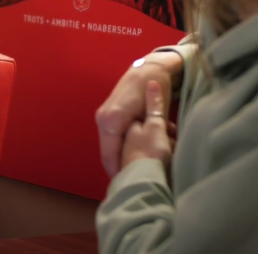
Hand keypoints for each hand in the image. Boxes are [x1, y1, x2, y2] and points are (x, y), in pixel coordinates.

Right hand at [96, 51, 182, 176]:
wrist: (148, 69)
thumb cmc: (155, 89)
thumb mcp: (154, 114)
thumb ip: (147, 137)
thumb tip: (144, 160)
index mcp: (112, 121)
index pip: (110, 156)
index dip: (120, 174)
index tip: (131, 188)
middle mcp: (103, 120)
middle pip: (107, 154)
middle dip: (120, 170)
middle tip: (135, 185)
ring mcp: (103, 117)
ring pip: (108, 148)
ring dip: (121, 160)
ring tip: (136, 174)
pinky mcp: (107, 117)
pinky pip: (110, 140)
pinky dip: (120, 150)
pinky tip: (133, 157)